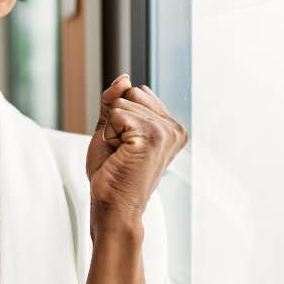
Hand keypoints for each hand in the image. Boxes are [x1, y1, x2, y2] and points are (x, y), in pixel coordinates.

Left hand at [86, 74, 188, 225]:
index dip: (118, 116)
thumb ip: (114, 102)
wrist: (113, 206)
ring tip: (121, 155)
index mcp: (170, 126)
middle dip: (114, 120)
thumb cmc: (112, 174)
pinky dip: (109, 134)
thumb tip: (124, 77)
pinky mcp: (152, 137)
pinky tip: (120, 155)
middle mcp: (174, 128)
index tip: (125, 145)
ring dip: (111, 130)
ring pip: (122, 102)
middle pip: (129, 93)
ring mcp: (165, 131)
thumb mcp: (110, 130)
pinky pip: (117, 114)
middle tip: (121, 151)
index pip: (135, 92)